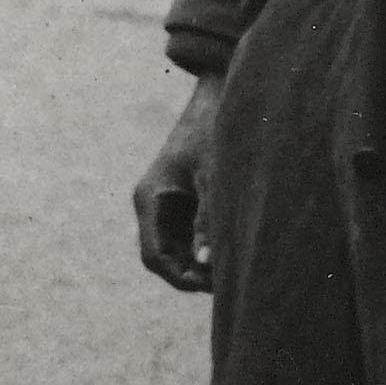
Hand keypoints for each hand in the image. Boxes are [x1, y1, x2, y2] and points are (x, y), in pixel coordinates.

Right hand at [132, 77, 229, 289]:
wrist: (218, 98)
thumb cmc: (213, 132)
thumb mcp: (211, 176)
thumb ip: (207, 219)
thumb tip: (206, 262)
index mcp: (150, 198)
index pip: (154, 255)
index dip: (179, 276)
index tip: (210, 286)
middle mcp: (153, 205)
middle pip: (164, 257)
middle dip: (192, 274)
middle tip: (228, 284)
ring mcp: (167, 205)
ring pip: (178, 250)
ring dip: (201, 264)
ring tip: (235, 270)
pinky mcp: (183, 201)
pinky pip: (190, 236)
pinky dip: (208, 248)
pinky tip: (234, 251)